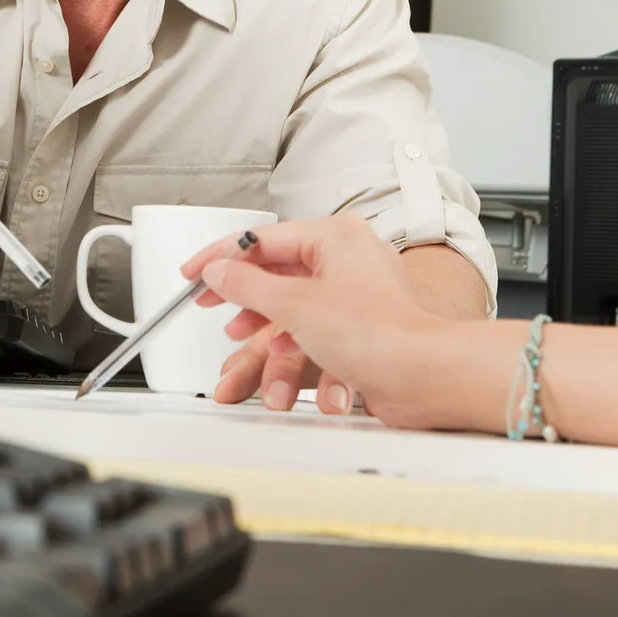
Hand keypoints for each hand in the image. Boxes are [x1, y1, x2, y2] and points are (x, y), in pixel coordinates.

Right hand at [182, 216, 445, 426]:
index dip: (222, 257)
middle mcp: (348, 260)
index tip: (194, 272)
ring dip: (274, 346)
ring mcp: (356, 296)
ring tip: (251, 357)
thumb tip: (221, 270)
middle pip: (278, 276)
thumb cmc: (377, 333)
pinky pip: (318, 338)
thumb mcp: (294, 305)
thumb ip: (248, 285)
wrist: (423, 377)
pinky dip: (303, 359)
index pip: (263, 239)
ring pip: (296, 314)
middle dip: (247, 305)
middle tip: (216, 309)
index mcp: (335, 236)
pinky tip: (295, 380)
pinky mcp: (361, 330)